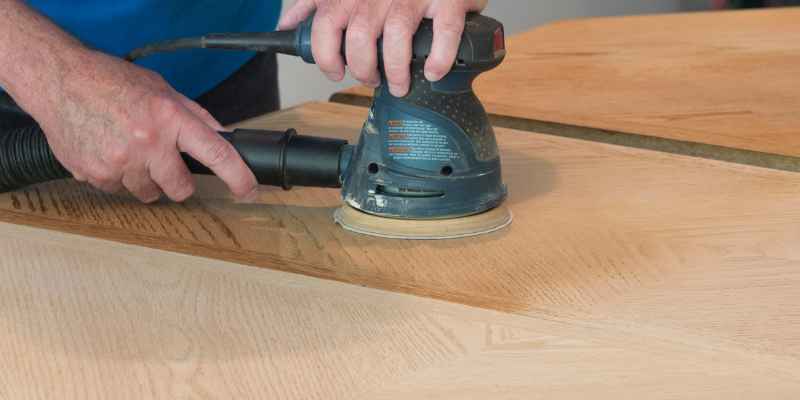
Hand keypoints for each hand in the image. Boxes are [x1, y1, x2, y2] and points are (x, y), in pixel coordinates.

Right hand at [31, 50, 257, 202]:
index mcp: (170, 118)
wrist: (60, 81)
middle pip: (181, 188)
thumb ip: (195, 116)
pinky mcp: (95, 175)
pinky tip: (107, 150)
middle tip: (163, 162)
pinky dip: (116, 176)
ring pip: (147, 192)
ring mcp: (119, 162)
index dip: (238, 177)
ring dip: (144, 178)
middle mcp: (148, 142)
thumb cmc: (112, 81)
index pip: (216, 154)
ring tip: (127, 148)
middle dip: (178, 181)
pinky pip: (118, 190)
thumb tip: (224, 138)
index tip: (250, 191)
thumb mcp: (162, 90)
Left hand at [279, 0, 487, 96]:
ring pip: (397, 39)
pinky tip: (433, 71)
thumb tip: (287, 23)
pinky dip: (438, 59)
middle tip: (371, 80)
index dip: (326, 56)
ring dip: (396, 72)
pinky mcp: (447, 1)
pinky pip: (444, 33)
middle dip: (363, 69)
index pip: (325, 26)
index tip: (335, 71)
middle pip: (360, 39)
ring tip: (399, 84)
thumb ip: (314, 3)